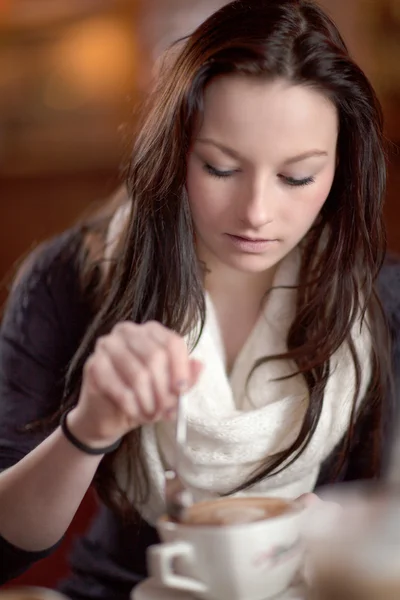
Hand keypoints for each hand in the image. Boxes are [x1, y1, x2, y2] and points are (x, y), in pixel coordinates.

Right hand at [66, 321, 202, 447]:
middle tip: (166, 410)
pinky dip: (132, 405)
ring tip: (151, 415)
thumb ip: (186, 378)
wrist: (107, 415)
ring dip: (148, 401)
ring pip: (138, 374)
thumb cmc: (142, 396)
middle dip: (164, 390)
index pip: (172, 342)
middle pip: (156, 356)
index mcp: (151, 331)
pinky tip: (135, 413)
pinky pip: (119, 388)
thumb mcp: (169, 389)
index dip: (180, 369)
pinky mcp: (93, 365)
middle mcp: (128, 331)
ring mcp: (107, 345)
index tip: (182, 390)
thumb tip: (199, 365)